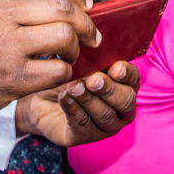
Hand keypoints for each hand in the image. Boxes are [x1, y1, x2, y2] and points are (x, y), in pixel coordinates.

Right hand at [0, 0, 99, 141]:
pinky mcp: (10, 78)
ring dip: (77, 46)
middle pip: (63, 7)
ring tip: (70, 54)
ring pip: (65, 35)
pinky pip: (57, 69)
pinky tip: (56, 73)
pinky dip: (65, 72)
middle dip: (85, 21)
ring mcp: (4, 46)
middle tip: (89, 34)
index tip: (85, 6)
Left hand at [16, 61, 139, 146]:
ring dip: (89, 99)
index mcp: (123, 84)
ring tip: (73, 87)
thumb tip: (90, 37)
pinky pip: (84, 125)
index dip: (127, 74)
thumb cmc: (65, 74)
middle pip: (125, 101)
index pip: (133, 79)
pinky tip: (65, 97)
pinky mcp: (85, 137)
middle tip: (92, 79)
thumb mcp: (76, 59)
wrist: (39, 96)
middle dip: (109, 89)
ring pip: (105, 115)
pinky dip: (74, 109)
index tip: (115, 68)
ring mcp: (105, 125)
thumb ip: (87, 51)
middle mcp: (120, 107)